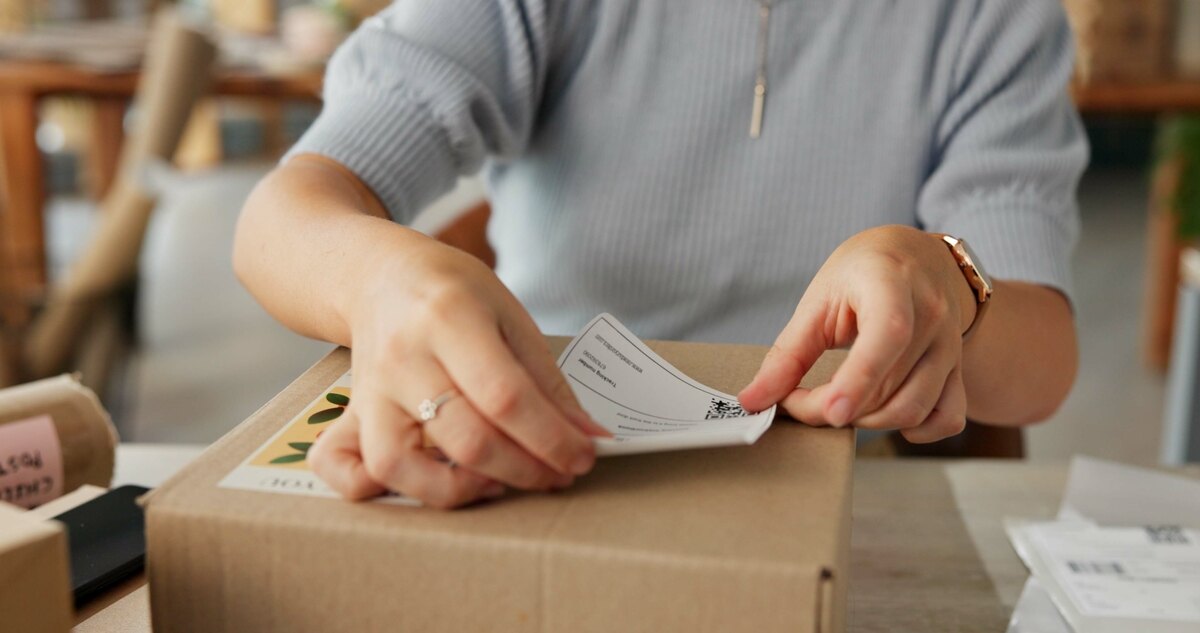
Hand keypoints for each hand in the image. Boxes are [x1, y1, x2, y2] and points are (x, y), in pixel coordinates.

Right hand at [308, 240, 608, 507]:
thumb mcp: (510, 314)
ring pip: (399, 464)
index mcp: (449, 318)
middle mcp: (402, 358)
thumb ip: (547, 380)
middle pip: (466, 437)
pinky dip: (378, 490)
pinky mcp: (349, 415)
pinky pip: (344, 469)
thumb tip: (587, 436)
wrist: (379, 276)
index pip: (506, 396)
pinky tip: (427, 483)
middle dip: (525, 468)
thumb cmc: (452, 293)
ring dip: (459, 489)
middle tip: (559, 474)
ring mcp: (369, 391)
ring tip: (500, 483)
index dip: (551, 437)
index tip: (583, 456)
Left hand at [739, 225, 976, 442]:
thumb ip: (787, 354)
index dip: (860, 378)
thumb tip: (753, 401)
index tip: (829, 412)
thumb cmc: (860, 275)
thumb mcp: (817, 301)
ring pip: (916, 408)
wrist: (914, 257)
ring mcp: (951, 344)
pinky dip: (916, 430)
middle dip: (836, 407)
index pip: (888, 335)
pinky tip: (883, 414)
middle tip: (800, 400)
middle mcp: (932, 315)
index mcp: (892, 284)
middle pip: (890, 386)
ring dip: (868, 422)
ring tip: (837, 403)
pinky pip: (948, 417)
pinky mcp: (958, 368)